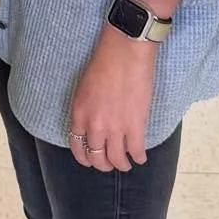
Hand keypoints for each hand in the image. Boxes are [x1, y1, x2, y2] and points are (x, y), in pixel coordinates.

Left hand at [68, 26, 154, 171]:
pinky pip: (136, 151)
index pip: (77, 147)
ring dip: (121, 165)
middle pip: (96, 158)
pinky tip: (141, 157)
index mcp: (79, 115)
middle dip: (103, 165)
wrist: (123, 53)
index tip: (90, 160)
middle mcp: (94, 126)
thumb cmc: (103, 64)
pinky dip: (139, 157)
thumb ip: (85, 110)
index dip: (84, 158)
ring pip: (116, 159)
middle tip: (110, 164)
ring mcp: (115, 128)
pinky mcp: (135, 126)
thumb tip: (91, 126)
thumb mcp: (83, 90)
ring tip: (126, 163)